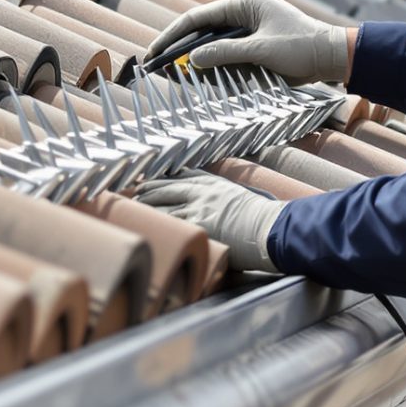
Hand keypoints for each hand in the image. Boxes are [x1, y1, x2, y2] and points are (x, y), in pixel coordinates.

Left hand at [134, 173, 285, 273]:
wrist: (273, 227)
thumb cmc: (263, 218)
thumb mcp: (240, 198)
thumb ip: (222, 197)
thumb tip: (216, 207)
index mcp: (213, 184)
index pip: (180, 176)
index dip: (160, 179)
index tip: (148, 180)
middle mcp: (203, 193)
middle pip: (166, 188)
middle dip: (147, 191)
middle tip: (133, 193)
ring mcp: (199, 209)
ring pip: (164, 208)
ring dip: (146, 211)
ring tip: (132, 213)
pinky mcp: (200, 227)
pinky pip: (172, 226)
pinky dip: (158, 228)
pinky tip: (146, 230)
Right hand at [144, 0, 352, 84]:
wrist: (333, 57)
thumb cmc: (302, 47)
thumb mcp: (261, 51)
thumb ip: (226, 53)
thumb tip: (194, 58)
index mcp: (244, 4)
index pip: (199, 17)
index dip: (174, 35)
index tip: (155, 51)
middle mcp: (244, 14)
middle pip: (204, 31)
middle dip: (182, 48)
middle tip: (159, 65)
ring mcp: (250, 30)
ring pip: (214, 45)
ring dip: (197, 59)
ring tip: (176, 75)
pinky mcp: (256, 46)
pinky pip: (228, 55)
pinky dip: (215, 66)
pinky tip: (201, 79)